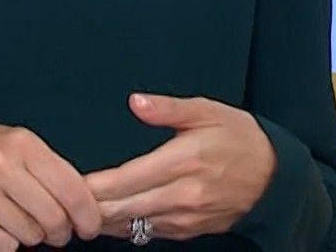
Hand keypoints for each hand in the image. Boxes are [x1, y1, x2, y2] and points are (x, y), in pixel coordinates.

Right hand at [0, 118, 103, 249]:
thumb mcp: (9, 141)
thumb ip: (44, 168)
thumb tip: (80, 206)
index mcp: (20, 143)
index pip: (72, 188)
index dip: (88, 215)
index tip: (90, 227)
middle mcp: (0, 166)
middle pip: (54, 218)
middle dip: (60, 232)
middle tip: (55, 233)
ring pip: (30, 236)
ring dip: (30, 236)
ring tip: (15, 220)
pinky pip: (3, 246)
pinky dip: (4, 242)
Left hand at [83, 93, 275, 241]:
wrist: (276, 178)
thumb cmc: (241, 139)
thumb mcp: (208, 111)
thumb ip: (168, 108)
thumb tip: (135, 102)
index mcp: (183, 162)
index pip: (126, 180)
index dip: (93, 185)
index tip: (67, 181)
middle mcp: (182, 195)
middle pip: (122, 209)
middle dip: (89, 207)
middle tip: (59, 200)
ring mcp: (185, 217)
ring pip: (132, 226)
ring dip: (103, 220)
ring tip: (74, 212)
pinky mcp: (189, 231)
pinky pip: (148, 233)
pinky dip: (125, 227)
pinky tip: (106, 219)